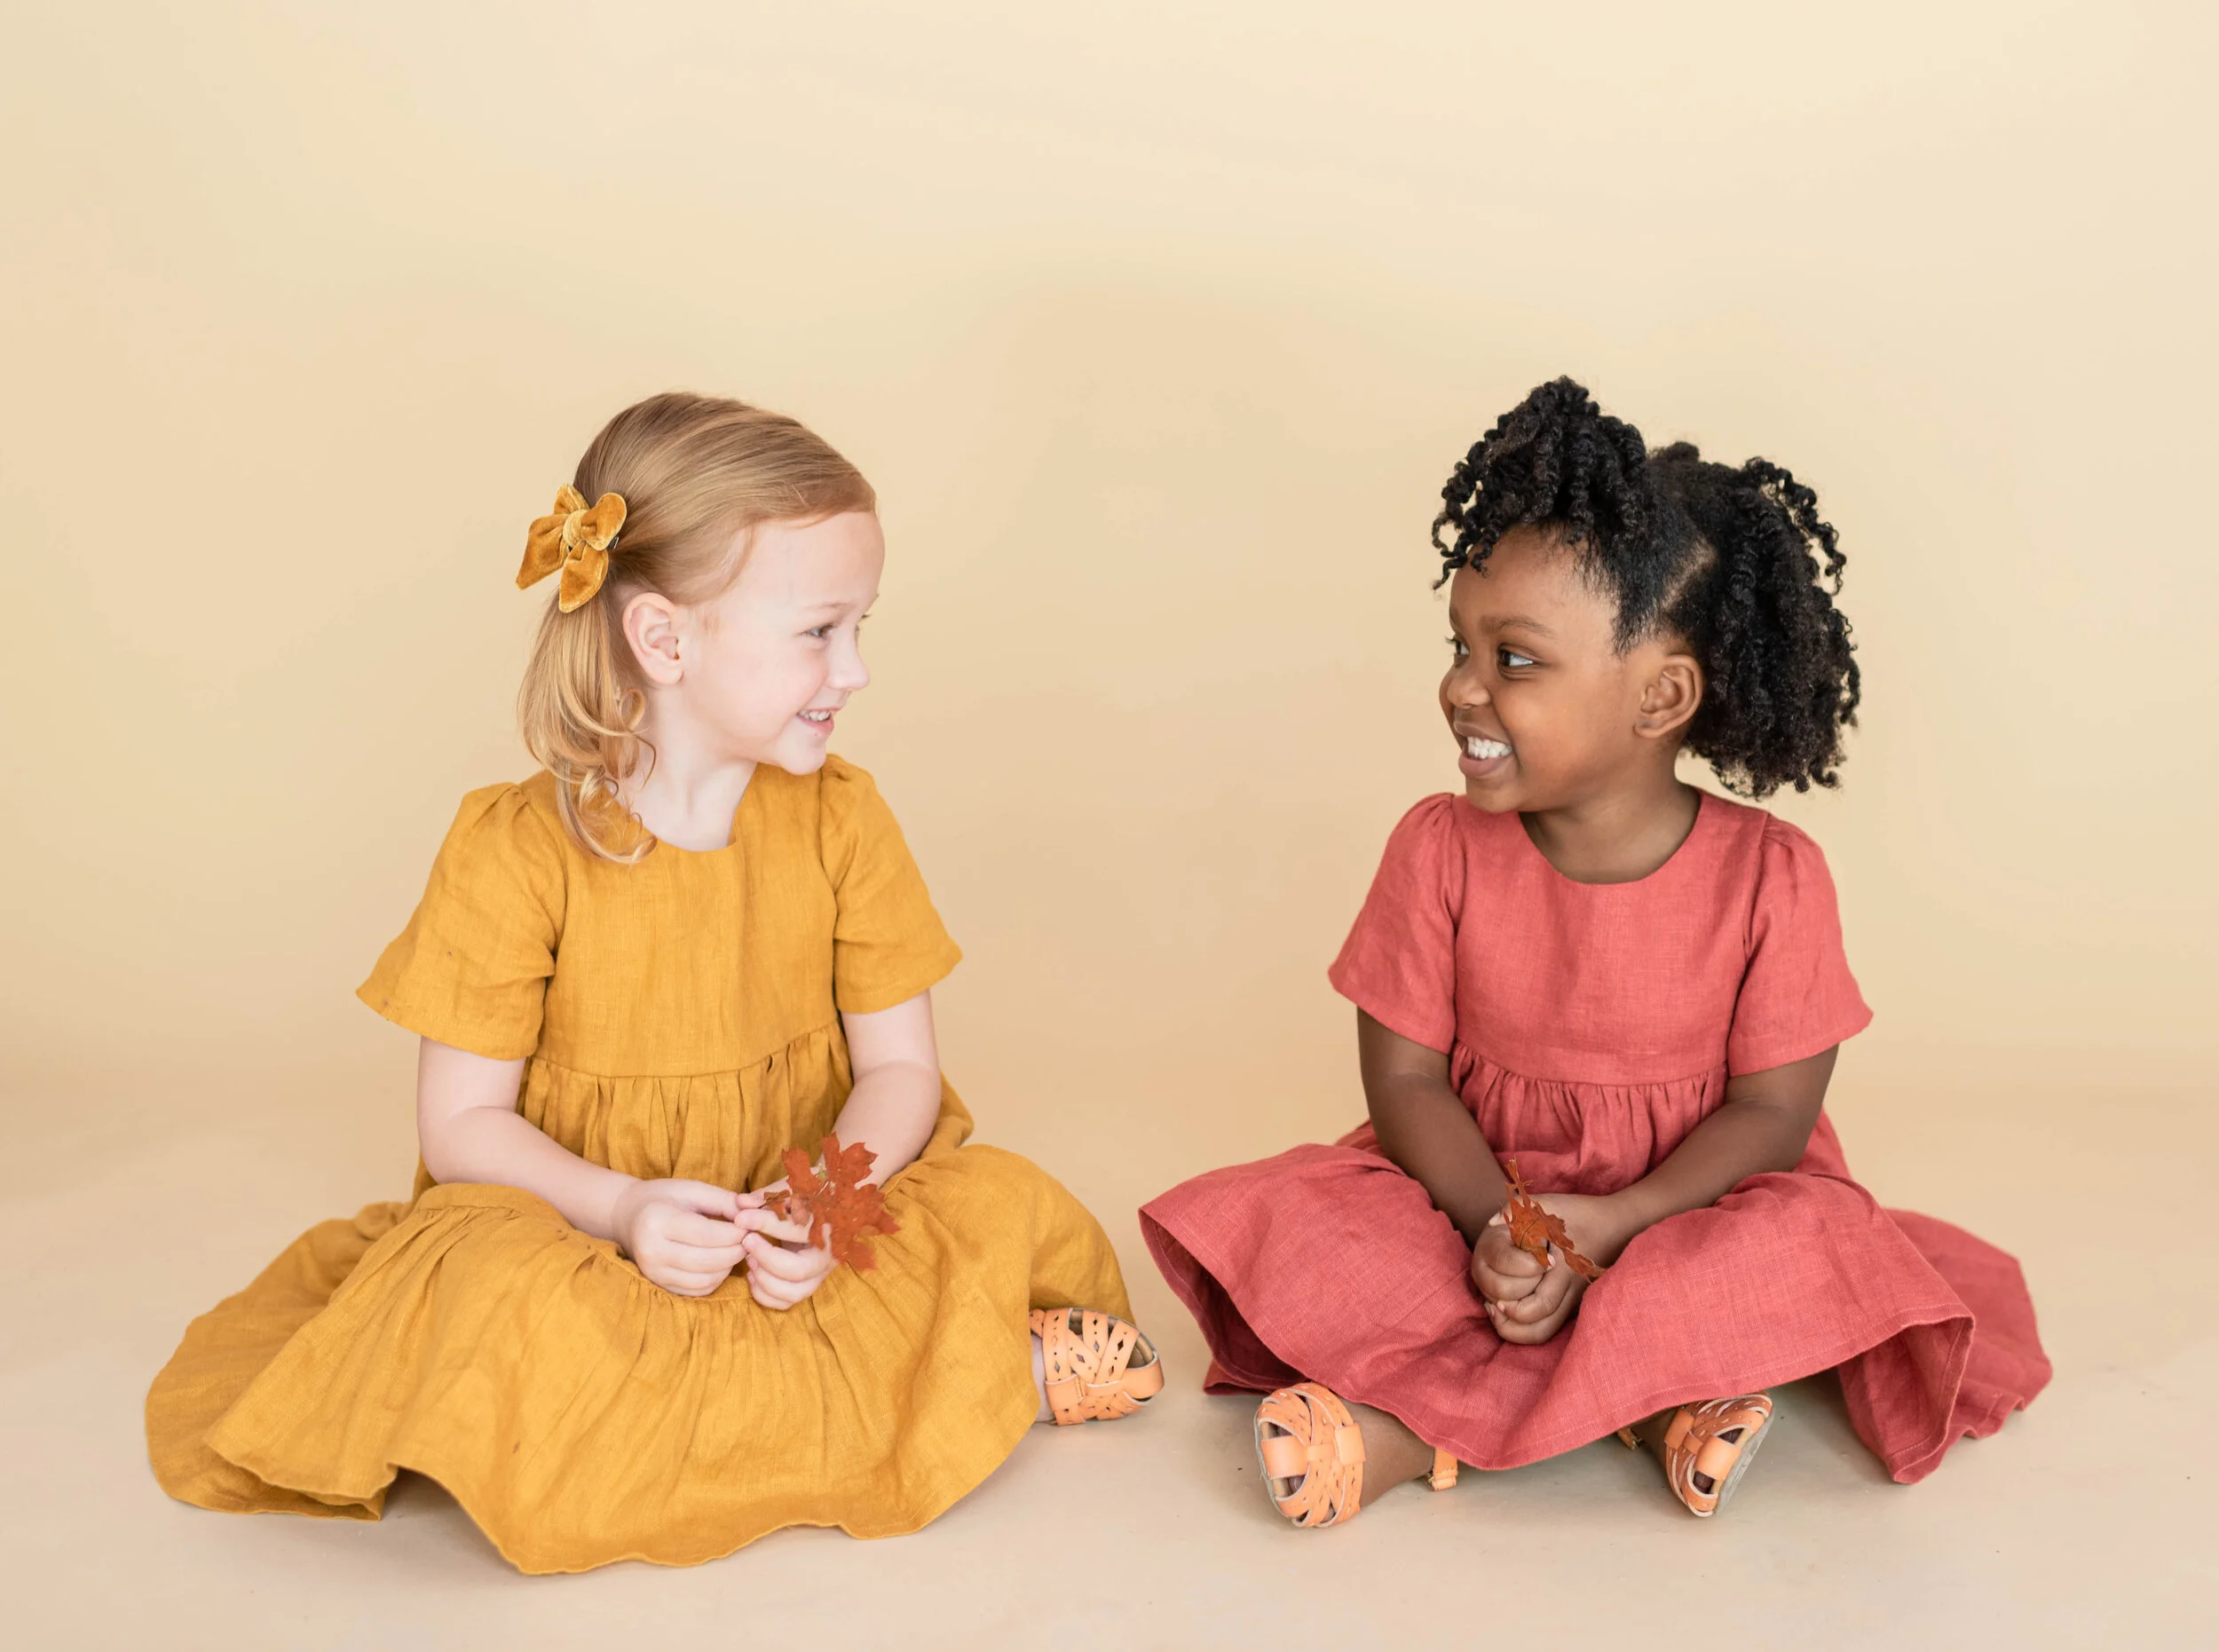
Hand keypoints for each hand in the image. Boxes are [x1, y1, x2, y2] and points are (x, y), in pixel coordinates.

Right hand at [610, 1178, 758, 1297]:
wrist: (629, 1216)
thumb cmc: (664, 1198)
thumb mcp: (693, 1189)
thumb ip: (725, 1201)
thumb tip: (753, 1218)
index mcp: (658, 1221)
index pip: (707, 1235)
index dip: (736, 1233)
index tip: (751, 1226)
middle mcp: (652, 1251)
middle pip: (708, 1261)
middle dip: (737, 1251)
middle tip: (750, 1240)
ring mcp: (654, 1272)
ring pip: (706, 1280)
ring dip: (729, 1267)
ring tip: (736, 1249)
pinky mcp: (660, 1285)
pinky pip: (698, 1290)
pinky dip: (716, 1279)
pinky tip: (721, 1263)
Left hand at [735, 1182, 837, 1310]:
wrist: (838, 1207)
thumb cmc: (811, 1196)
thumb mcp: (793, 1189)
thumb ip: (768, 1196)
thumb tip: (741, 1203)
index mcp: (829, 1226)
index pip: (796, 1229)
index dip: (765, 1223)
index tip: (741, 1217)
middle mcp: (828, 1254)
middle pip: (798, 1269)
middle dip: (766, 1258)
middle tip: (747, 1240)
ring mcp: (821, 1273)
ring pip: (794, 1292)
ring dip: (765, 1279)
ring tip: (749, 1259)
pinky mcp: (810, 1284)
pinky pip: (787, 1302)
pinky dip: (765, 1295)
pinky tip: (752, 1274)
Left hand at [1471, 1190, 1633, 1345]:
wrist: (1616, 1225)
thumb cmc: (1578, 1213)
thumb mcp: (1545, 1204)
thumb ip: (1518, 1210)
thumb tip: (1492, 1224)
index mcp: (1564, 1267)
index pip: (1540, 1302)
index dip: (1513, 1305)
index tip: (1495, 1297)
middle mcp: (1569, 1288)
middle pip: (1538, 1323)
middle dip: (1508, 1316)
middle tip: (1492, 1302)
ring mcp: (1572, 1298)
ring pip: (1542, 1332)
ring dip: (1514, 1328)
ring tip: (1498, 1310)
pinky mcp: (1571, 1303)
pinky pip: (1548, 1327)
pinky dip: (1525, 1326)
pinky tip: (1509, 1307)